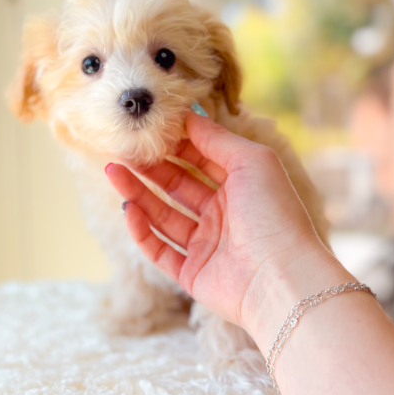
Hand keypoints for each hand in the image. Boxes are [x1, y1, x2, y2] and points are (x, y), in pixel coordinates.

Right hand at [105, 112, 340, 343]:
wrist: (281, 278)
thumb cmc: (274, 214)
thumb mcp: (252, 161)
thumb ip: (216, 138)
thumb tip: (188, 116)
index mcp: (242, 187)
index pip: (201, 159)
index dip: (175, 144)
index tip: (148, 128)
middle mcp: (224, 215)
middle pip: (178, 186)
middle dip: (150, 167)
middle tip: (122, 148)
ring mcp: (207, 246)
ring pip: (163, 215)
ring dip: (137, 193)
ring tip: (113, 171)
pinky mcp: (193, 274)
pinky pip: (159, 250)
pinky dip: (141, 230)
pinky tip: (128, 208)